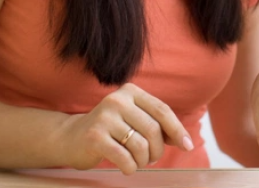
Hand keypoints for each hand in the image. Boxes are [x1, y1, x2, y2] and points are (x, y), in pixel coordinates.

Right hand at [55, 83, 193, 174]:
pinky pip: (124, 157)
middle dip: (157, 150)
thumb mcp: (134, 120)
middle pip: (153, 129)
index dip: (177, 130)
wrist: (71, 137)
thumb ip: (157, 125)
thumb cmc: (111, 130)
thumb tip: (184, 140)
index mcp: (130, 91)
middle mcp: (117, 100)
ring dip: (144, 160)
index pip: (162, 110)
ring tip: (138, 162)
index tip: (188, 146)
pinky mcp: (94, 136)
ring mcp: (104, 117)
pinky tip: (127, 167)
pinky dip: (130, 167)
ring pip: (140, 145)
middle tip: (152, 159)